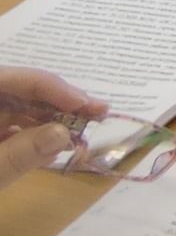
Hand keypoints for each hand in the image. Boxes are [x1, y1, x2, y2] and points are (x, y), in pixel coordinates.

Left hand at [0, 67, 105, 191]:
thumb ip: (18, 155)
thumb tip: (63, 134)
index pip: (16, 79)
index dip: (51, 87)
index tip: (85, 103)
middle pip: (24, 94)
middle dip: (59, 104)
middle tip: (99, 112)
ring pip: (22, 111)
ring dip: (53, 122)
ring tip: (82, 134)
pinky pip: (15, 129)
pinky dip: (37, 138)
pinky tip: (57, 148)